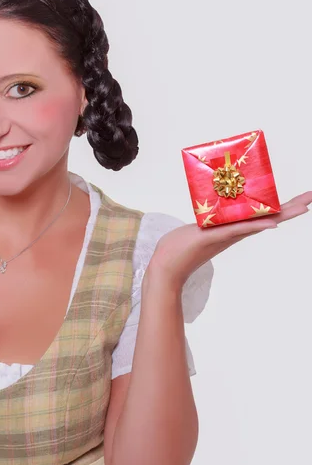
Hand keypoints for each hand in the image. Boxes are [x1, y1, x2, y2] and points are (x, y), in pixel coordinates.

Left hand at [149, 191, 311, 287]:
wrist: (166, 266)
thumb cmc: (180, 246)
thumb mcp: (201, 225)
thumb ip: (211, 218)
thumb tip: (215, 206)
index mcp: (233, 227)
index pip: (262, 215)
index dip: (282, 207)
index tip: (303, 199)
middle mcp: (234, 232)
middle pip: (268, 218)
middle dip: (291, 208)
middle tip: (311, 198)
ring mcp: (226, 235)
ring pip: (258, 223)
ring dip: (281, 215)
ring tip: (302, 207)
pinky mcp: (212, 237)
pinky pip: (236, 230)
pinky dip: (254, 225)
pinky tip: (270, 224)